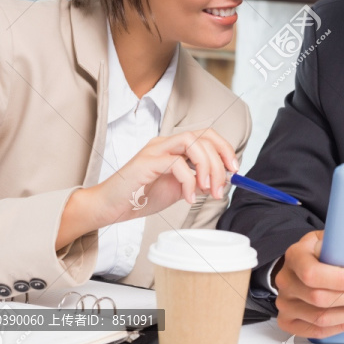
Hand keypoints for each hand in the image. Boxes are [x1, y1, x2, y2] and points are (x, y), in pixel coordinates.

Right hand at [94, 128, 238, 224]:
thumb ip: (195, 182)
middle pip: (203, 136)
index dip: (224, 149)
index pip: (206, 136)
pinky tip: (187, 198)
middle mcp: (165, 143)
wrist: (109, 207)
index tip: (234, 170)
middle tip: (222, 186)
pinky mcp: (147, 162)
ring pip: (192, 143)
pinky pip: (177, 164)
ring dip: (207, 167)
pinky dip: (189, 181)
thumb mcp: (175, 190)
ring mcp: (155, 150)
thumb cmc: (139, 196)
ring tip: (208, 190)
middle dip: (219, 160)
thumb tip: (219, 181)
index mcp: (173, 147)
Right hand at [274, 230, 343, 339]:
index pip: (311, 273)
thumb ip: (340, 243)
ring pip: (320, 317)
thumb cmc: (319, 252)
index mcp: (294, 256)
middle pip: (319, 298)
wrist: (301, 266)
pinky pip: (316, 331)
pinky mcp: (288, 321)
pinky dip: (341, 326)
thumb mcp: (328, 238)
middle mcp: (285, 281)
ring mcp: (285, 303)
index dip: (338, 280)